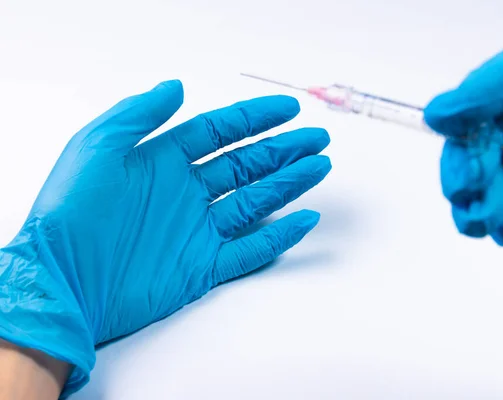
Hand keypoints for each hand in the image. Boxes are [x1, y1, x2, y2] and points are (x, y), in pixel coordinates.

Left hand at [0, 80, 330, 395]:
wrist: (63, 285)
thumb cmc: (70, 215)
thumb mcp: (97, 147)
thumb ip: (139, 114)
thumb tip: (175, 86)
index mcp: (161, 162)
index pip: (219, 131)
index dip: (255, 118)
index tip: (288, 109)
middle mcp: (184, 194)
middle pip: (246, 165)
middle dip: (283, 149)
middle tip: (316, 139)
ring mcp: (196, 231)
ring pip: (255, 202)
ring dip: (288, 184)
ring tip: (319, 167)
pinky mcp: (202, 268)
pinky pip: (250, 250)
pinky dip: (279, 237)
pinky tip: (303, 220)